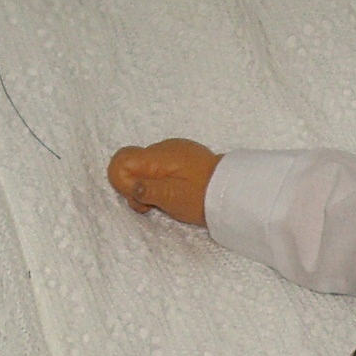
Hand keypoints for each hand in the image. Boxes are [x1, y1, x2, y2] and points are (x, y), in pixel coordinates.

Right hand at [107, 138, 221, 225]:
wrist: (233, 191)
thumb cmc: (202, 197)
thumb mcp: (171, 198)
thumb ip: (147, 190)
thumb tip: (130, 185)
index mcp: (159, 156)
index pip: (122, 159)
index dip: (123, 181)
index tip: (139, 198)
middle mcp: (163, 149)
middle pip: (133, 164)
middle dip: (136, 187)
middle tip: (152, 207)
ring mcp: (174, 151)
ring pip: (147, 167)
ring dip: (149, 186)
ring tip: (167, 202)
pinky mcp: (183, 158)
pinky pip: (161, 167)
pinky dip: (161, 181)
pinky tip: (174, 192)